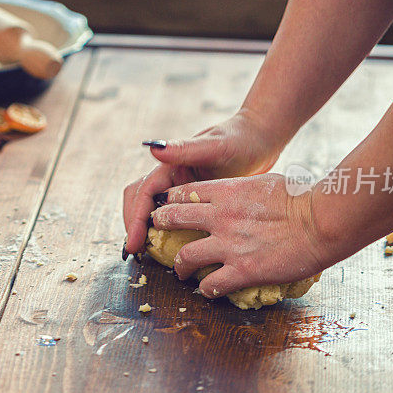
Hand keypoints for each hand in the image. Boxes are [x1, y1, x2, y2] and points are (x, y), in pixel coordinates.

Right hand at [123, 112, 282, 253]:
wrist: (260, 140)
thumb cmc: (240, 140)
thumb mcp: (214, 147)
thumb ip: (185, 148)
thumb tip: (154, 148)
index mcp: (170, 165)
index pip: (143, 193)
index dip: (135, 220)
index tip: (133, 245)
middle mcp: (170, 177)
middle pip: (139, 201)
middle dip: (134, 225)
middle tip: (136, 252)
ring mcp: (179, 188)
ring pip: (151, 209)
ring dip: (145, 228)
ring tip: (147, 253)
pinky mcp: (192, 198)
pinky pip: (171, 216)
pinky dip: (165, 231)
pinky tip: (172, 248)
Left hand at [150, 174, 327, 296]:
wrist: (321, 221)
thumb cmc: (302, 198)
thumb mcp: (266, 182)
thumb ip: (245, 188)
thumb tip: (244, 192)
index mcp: (227, 191)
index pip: (183, 193)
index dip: (170, 200)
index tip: (167, 207)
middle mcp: (220, 216)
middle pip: (173, 218)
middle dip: (161, 225)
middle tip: (159, 232)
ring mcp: (229, 245)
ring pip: (184, 256)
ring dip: (179, 266)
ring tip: (179, 271)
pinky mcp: (242, 270)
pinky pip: (211, 284)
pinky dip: (206, 289)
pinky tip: (208, 290)